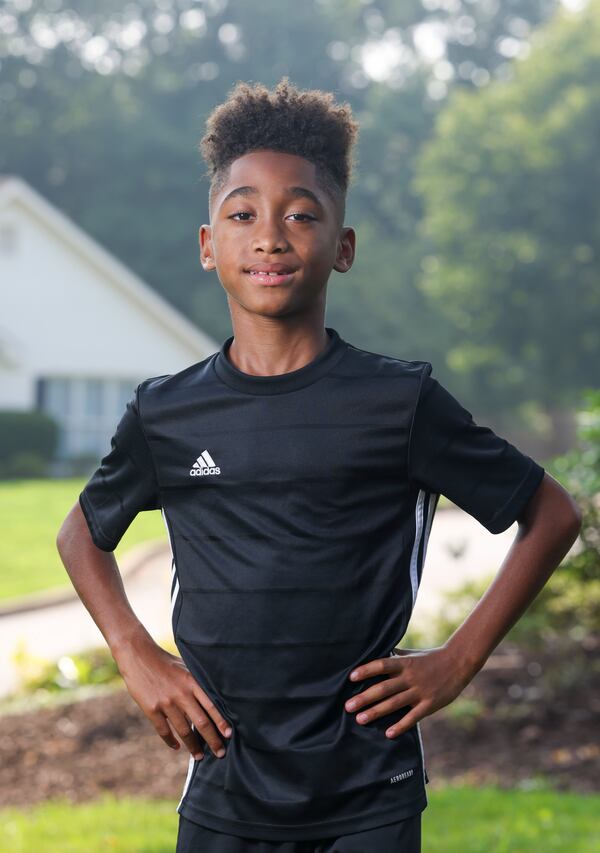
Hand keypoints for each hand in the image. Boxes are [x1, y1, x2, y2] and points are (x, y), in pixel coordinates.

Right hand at [113, 629, 232, 760]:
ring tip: (199, 756)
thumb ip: (197, 682)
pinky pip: (164, 731)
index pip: (211, 705)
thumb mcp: (186, 667)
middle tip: (220, 754)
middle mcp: (181, 693)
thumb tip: (215, 697)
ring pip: (183, 731)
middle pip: (201, 722)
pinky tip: (177, 747)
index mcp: (192, 682)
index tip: (229, 736)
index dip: (221, 722)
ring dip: (193, 746)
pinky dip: (171, 742)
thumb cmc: (166, 661)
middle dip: (212, 740)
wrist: (138, 656)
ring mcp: (166, 703)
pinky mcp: (151, 709)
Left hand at [344, 645, 471, 738]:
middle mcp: (410, 677)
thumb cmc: (431, 657)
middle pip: (384, 688)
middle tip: (348, 706)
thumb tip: (375, 648)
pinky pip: (413, 717)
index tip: (351, 678)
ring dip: (376, 712)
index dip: (366, 671)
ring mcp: (419, 691)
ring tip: (360, 719)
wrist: (458, 662)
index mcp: (404, 663)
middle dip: (365, 697)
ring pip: (394, 703)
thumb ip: (394, 655)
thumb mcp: (412, 654)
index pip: (381, 665)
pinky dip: (400, 726)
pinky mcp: (429, 704)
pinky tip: (388, 733)